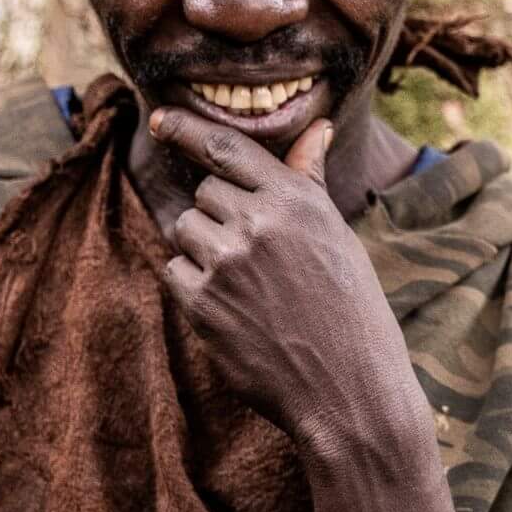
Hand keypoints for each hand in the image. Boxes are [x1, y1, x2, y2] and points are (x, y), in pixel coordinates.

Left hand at [146, 108, 422, 449]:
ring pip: (185, 230)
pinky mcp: (202, 303)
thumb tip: (315, 127)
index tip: (160, 120)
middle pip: (204, 194)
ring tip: (249, 286)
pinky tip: (235, 310)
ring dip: (204, 250)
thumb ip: (308, 182)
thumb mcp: (337, 236)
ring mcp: (226, 262)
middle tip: (255, 256)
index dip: (187, 129)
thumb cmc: (352, 310)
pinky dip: (194, 286)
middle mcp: (258, 222)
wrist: (350, 391)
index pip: (226, 147)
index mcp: (296, 199)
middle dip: (219, 216)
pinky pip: (175, 272)